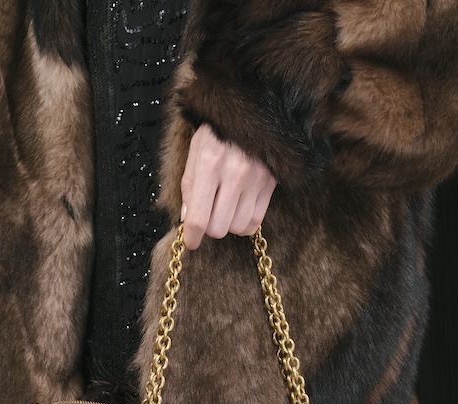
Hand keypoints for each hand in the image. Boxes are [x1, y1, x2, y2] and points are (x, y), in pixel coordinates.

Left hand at [180, 124, 276, 249]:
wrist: (253, 108)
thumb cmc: (219, 130)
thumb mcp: (196, 150)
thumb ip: (189, 186)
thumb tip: (187, 219)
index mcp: (210, 163)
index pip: (198, 218)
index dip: (192, 236)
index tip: (191, 241)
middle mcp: (234, 173)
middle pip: (219, 228)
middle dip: (210, 228)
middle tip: (207, 216)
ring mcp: (255, 179)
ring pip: (238, 227)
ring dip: (228, 224)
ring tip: (224, 209)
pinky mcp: (270, 183)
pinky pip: (256, 221)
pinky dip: (245, 223)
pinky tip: (238, 210)